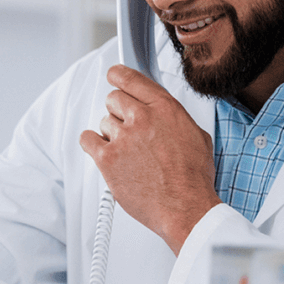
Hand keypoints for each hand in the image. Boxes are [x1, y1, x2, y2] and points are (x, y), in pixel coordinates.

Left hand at [79, 65, 220, 254]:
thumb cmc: (193, 179)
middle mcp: (143, 118)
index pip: (132, 79)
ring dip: (111, 134)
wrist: (185, 208)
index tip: (113, 75)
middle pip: (114, 99)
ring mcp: (123, 137)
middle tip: (127, 129)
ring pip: (103, 121)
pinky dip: (92, 144)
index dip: (118, 75)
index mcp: (165, 109)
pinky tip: (104, 152)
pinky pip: (87, 139)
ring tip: (128, 153)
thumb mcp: (196, 136)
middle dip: (119, 111)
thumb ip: (175, 119)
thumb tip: (165, 114)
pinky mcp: (107, 158)